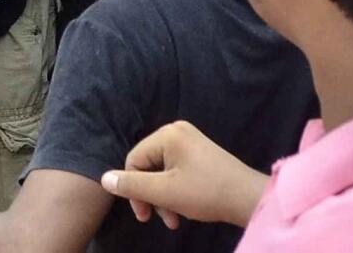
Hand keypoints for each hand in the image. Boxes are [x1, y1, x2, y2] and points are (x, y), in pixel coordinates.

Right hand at [101, 121, 268, 229]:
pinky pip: (176, 171)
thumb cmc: (205, 192)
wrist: (247, 198)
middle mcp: (177, 132)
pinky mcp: (200, 154)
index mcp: (167, 135)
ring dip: (164, 198)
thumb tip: (104, 179)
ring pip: (162, 172)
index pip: (134, 161)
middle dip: (152, 196)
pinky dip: (176, 191)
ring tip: (174, 219)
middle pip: (148, 166)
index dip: (134, 189)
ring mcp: (190, 142)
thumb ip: (133, 185)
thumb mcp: (165, 192)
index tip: (144, 215)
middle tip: (160, 218)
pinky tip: (183, 209)